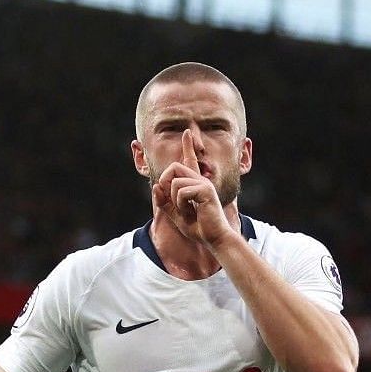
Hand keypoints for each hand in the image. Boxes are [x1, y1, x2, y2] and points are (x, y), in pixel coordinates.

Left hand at [152, 129, 229, 246]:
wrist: (214, 238)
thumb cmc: (199, 228)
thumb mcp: (176, 216)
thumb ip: (165, 203)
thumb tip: (156, 186)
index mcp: (194, 185)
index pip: (190, 162)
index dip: (187, 147)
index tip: (187, 133)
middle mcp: (200, 180)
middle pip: (174, 167)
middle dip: (165, 182)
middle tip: (169, 199)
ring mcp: (203, 183)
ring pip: (175, 182)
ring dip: (175, 201)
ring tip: (186, 212)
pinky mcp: (205, 190)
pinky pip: (182, 191)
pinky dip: (181, 205)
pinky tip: (192, 212)